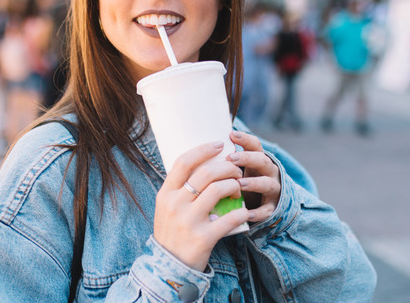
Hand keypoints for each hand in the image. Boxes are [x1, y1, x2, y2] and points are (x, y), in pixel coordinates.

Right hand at [153, 141, 249, 271]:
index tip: (219, 144)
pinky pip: (228, 219)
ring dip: (234, 185)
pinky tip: (244, 211)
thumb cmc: (171, 231)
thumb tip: (203, 165)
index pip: (184, 162)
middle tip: (236, 169)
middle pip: (205, 174)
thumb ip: (179, 189)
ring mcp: (188, 221)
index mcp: (165, 194)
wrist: (168, 266)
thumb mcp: (166, 207)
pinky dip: (240, 212)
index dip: (203, 149)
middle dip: (226, 167)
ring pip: (218, 191)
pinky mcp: (203, 238)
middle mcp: (175, 204)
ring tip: (239, 187)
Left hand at [227, 131, 280, 222]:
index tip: (231, 134)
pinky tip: (248, 213)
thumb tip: (197, 148)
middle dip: (247, 158)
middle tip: (230, 158)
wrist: (262, 204)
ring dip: (254, 183)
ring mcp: (272, 189)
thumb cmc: (242, 182)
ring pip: (268, 184)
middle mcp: (268, 172)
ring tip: (239, 183)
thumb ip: (224, 161)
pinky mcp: (272, 207)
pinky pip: (268, 210)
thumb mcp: (236, 169)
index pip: (255, 145)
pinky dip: (259, 212)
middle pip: (262, 161)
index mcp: (257, 160)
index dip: (245, 139)